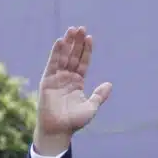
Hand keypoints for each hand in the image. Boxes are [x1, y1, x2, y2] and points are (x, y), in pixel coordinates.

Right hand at [34, 27, 112, 153]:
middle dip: (77, 42)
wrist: (59, 129)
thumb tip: (109, 84)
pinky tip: (60, 41)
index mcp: (77, 82)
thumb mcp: (91, 107)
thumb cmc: (74, 121)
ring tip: (72, 29)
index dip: (86, 50)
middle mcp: (67, 77)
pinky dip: (56, 52)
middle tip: (80, 27)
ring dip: (67, 43)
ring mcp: (57, 78)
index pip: (83, 62)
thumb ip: (99, 95)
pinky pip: (52, 63)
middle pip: (73, 55)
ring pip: (63, 56)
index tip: (90, 37)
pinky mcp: (47, 80)